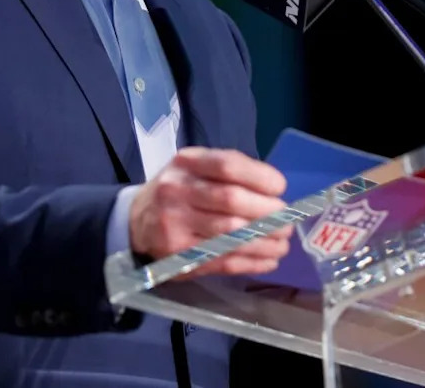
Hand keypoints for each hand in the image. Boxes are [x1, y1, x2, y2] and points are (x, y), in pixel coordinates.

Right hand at [129, 147, 291, 275]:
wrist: (137, 220)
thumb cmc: (179, 189)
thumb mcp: (196, 167)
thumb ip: (230, 171)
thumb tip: (275, 189)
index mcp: (186, 163)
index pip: (227, 165)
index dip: (260, 177)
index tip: (280, 188)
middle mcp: (177, 191)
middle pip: (231, 201)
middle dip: (267, 213)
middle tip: (287, 221)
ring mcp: (176, 226)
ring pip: (231, 235)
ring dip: (265, 241)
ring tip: (283, 242)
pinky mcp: (179, 257)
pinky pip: (223, 261)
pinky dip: (252, 261)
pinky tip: (269, 259)